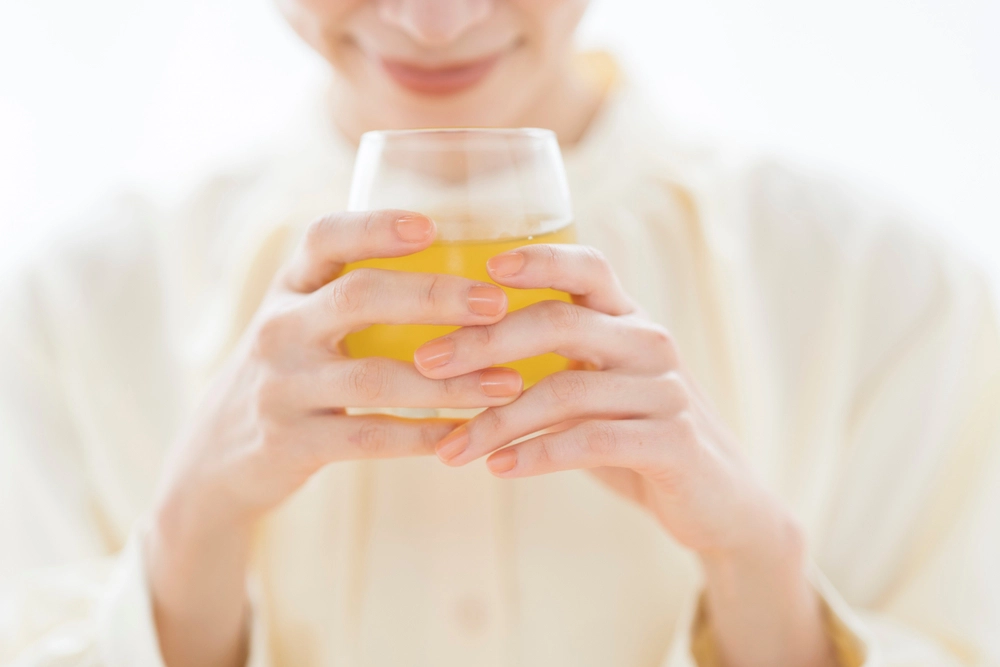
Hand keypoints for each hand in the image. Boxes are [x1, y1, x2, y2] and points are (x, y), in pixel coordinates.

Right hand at [149, 210, 523, 666]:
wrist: (219, 457)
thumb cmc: (292, 374)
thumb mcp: (301, 322)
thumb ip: (355, 292)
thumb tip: (464, 261)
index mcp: (289, 287)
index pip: (325, 237)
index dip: (376, 225)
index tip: (433, 226)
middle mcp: (279, 328)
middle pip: (359, 296)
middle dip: (435, 296)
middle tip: (497, 305)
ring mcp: (281, 387)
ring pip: (375, 378)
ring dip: (451, 382)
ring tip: (507, 383)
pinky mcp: (291, 443)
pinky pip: (369, 438)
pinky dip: (422, 436)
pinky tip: (464, 434)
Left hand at [413, 244, 835, 666]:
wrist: (717, 502)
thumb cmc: (635, 437)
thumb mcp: (595, 390)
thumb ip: (548, 365)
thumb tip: (452, 354)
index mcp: (627, 320)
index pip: (586, 268)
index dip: (537, 259)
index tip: (481, 267)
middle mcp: (649, 342)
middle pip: (561, 322)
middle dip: (486, 341)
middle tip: (428, 363)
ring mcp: (665, 390)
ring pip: (566, 391)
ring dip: (498, 420)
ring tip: (451, 447)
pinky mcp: (673, 441)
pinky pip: (591, 441)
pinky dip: (538, 455)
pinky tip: (499, 468)